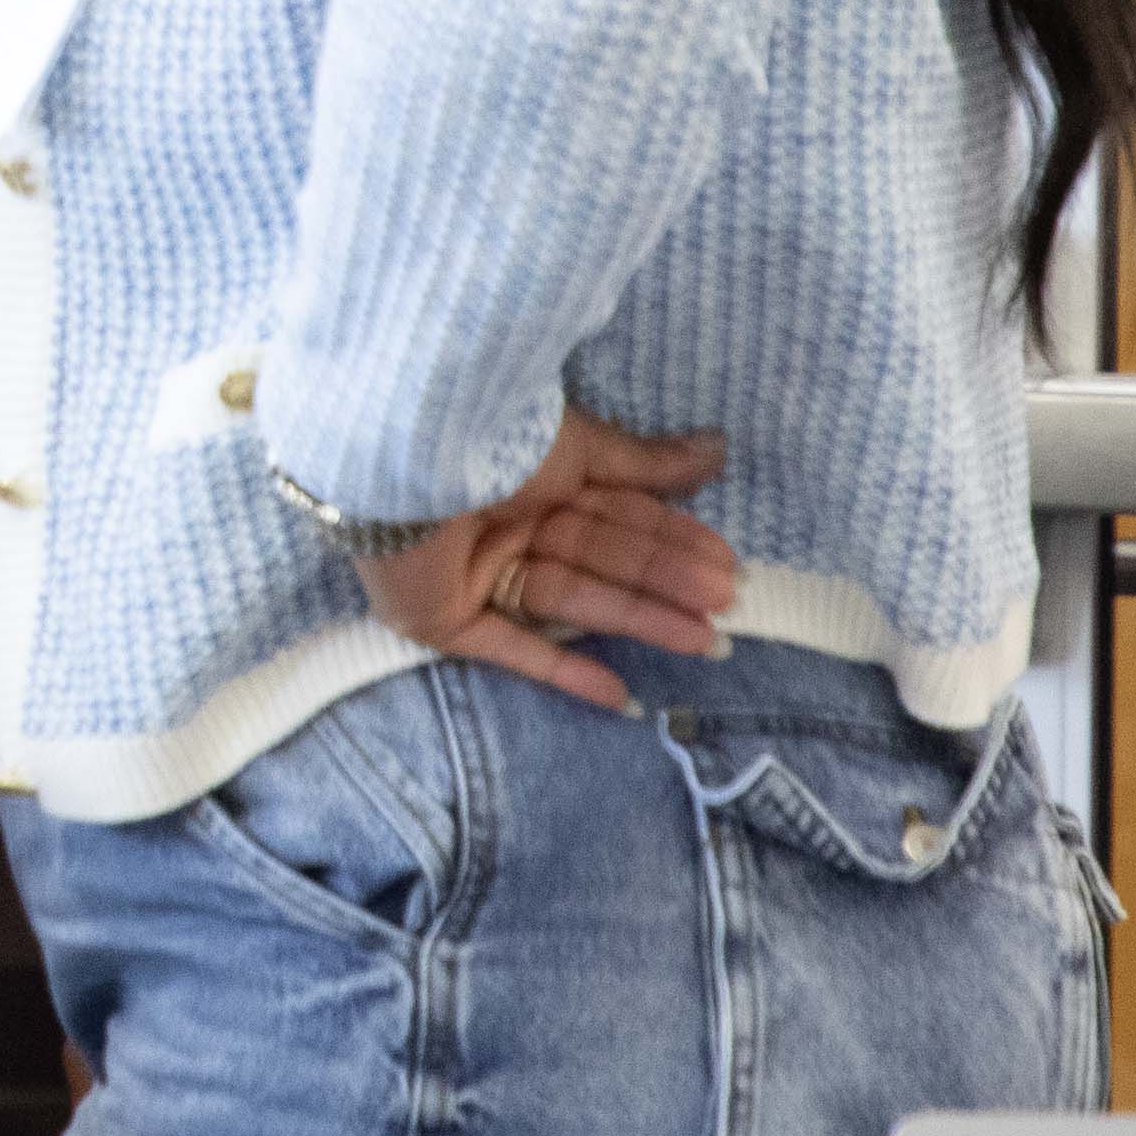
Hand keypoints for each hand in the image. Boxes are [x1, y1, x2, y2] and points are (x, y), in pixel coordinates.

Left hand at [346, 406, 737, 713]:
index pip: (617, 517)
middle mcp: (509, 526)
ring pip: (574, 603)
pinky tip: (621, 697)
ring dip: (641, 621)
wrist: (408, 456)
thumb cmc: (496, 438)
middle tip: (728, 607)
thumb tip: (718, 449)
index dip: (674, 542)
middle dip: (667, 584)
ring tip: (703, 639)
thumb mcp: (581, 446)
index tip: (727, 568)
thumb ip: (647, 462)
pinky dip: (566, 673)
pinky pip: (513, 651)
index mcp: (535, 479)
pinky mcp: (447, 620)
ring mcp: (478, 574)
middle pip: (602, 562)